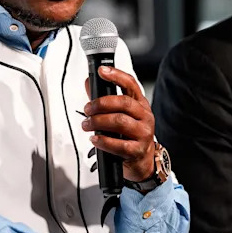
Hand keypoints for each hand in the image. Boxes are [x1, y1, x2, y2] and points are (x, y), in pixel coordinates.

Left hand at [82, 66, 154, 180]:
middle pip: (124, 103)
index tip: (101, 71)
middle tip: (88, 109)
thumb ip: (104, 99)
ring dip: (98, 122)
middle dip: (101, 104)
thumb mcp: (120, 114)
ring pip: (120, 122)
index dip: (116, 75)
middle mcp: (144, 116)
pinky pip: (119, 145)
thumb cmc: (129, 135)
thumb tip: (89, 83)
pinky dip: (103, 141)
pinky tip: (95, 140)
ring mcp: (143, 133)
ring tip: (87, 125)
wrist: (142, 161)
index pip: (130, 84)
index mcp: (140, 104)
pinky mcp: (137, 150)